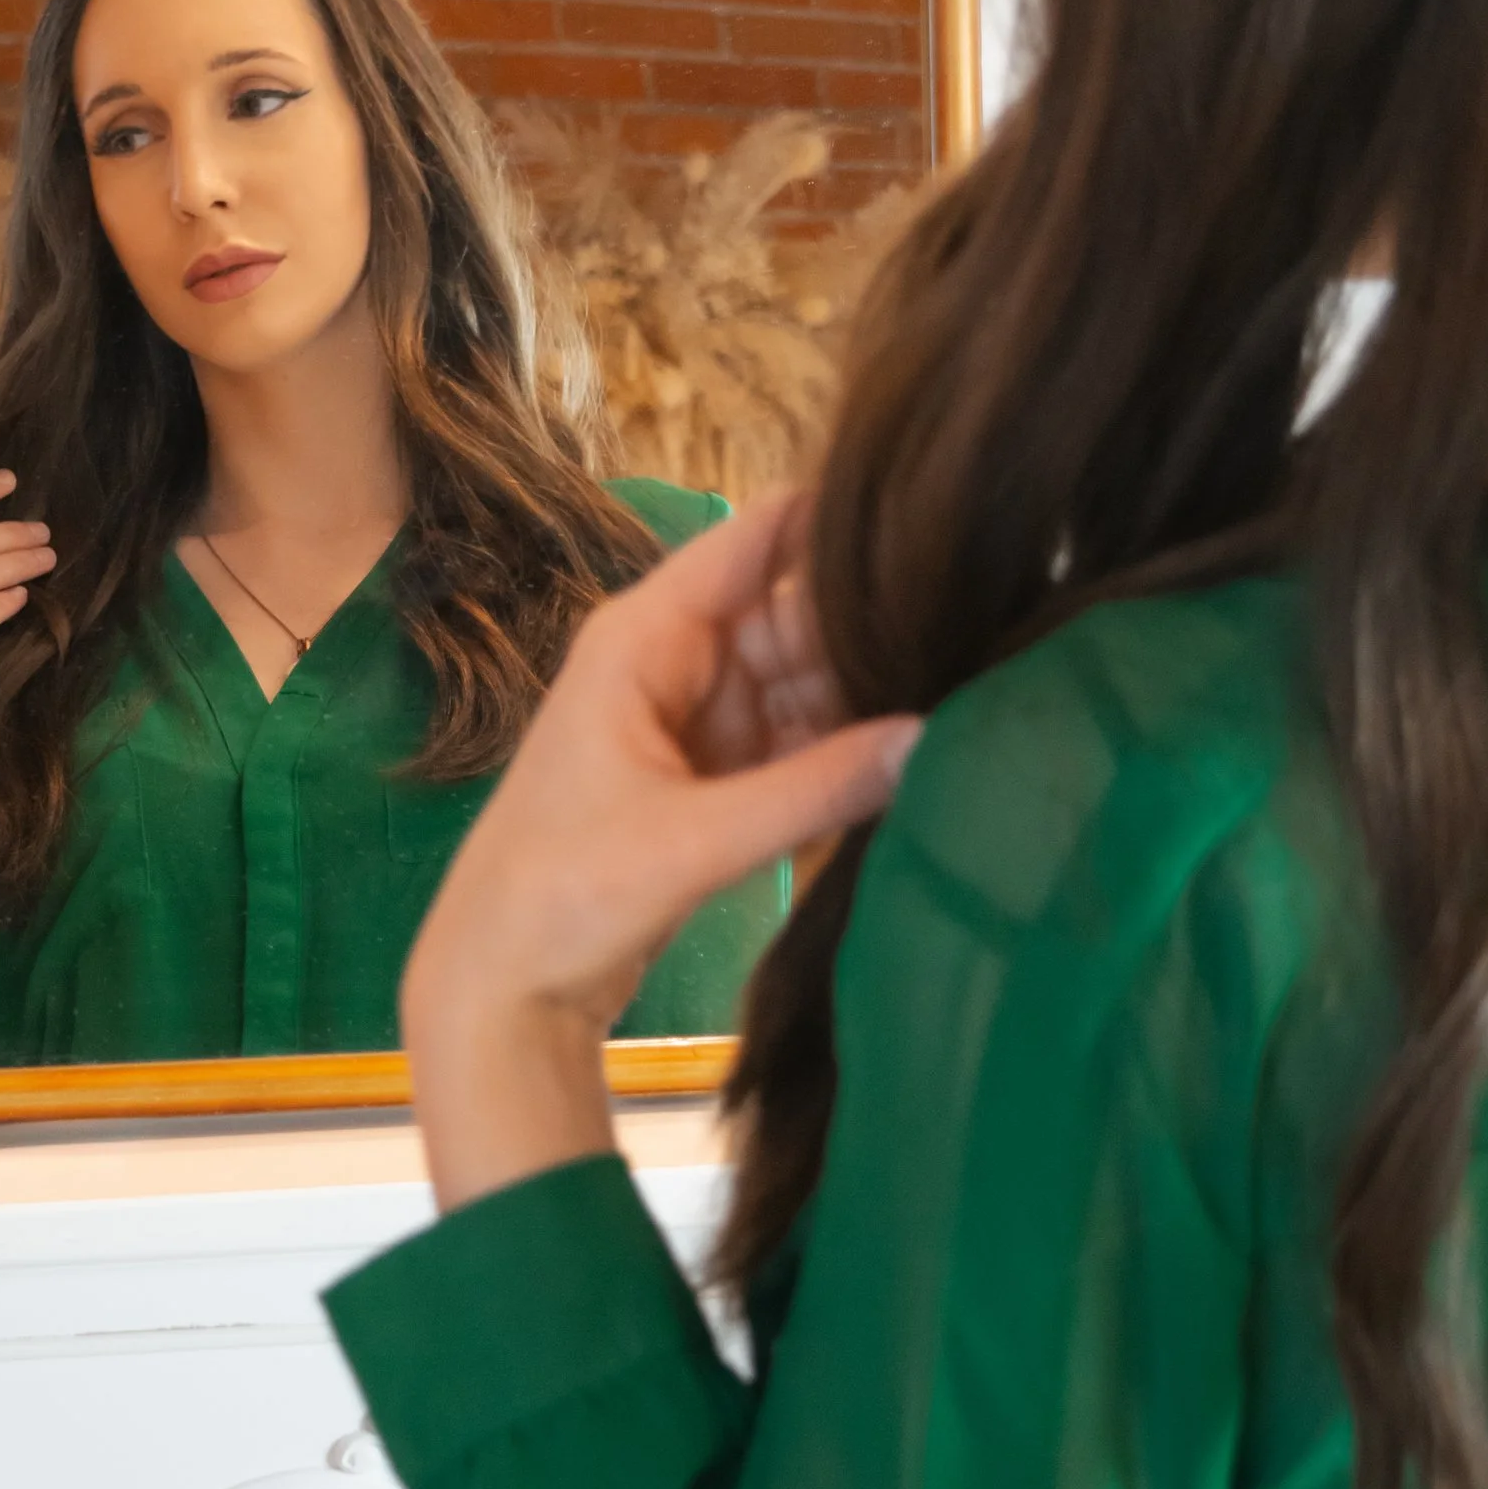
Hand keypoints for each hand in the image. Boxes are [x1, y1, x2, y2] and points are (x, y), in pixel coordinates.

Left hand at [403, 489, 918, 1208]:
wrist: (503, 986)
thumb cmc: (567, 893)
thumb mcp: (697, 839)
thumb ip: (818, 790)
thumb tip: (934, 738)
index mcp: (644, 638)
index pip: (753, 541)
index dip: (836, 515)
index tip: (932, 502)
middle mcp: (674, 662)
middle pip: (794, 614)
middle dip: (875, 622)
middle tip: (984, 627)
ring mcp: (697, 720)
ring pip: (803, 679)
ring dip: (869, 689)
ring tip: (973, 680)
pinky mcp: (714, 778)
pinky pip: (796, 738)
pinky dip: (845, 747)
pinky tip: (920, 747)